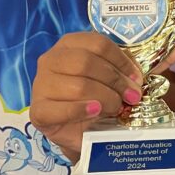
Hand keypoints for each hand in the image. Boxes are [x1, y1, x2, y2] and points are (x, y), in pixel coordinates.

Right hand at [29, 32, 143, 159]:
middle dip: (115, 80)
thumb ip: (122, 70)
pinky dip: (81, 110)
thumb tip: (136, 77)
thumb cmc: (96, 97)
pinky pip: (60, 109)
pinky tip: (96, 111)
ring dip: (105, 98)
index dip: (122, 60)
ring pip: (78, 86)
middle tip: (132, 97)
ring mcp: (41, 85)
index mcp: (70, 44)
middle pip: (87, 62)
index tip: (137, 78)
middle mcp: (51, 60)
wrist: (81, 131)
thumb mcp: (111, 78)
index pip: (98, 43)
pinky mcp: (37, 111)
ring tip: (116, 108)